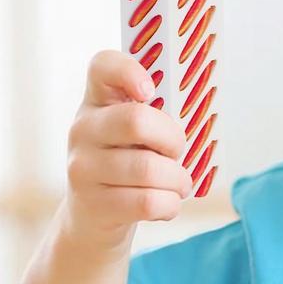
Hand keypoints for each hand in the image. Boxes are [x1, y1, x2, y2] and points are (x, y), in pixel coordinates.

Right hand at [64, 50, 192, 248]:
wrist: (92, 218)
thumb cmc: (128, 163)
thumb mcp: (134, 133)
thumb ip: (157, 115)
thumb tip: (200, 115)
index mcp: (98, 100)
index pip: (102, 65)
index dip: (129, 71)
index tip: (150, 91)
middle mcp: (83, 128)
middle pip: (136, 120)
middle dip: (173, 140)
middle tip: (179, 152)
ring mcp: (83, 167)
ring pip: (148, 168)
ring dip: (178, 180)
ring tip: (180, 184)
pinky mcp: (93, 204)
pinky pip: (148, 201)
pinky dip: (170, 204)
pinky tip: (167, 203)